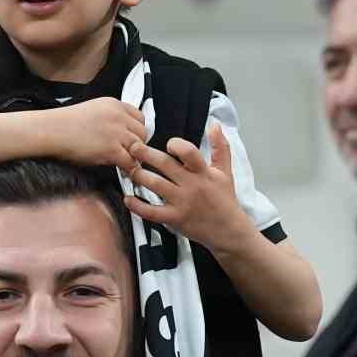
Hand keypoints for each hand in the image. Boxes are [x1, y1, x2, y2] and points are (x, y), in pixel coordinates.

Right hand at [49, 97, 146, 170]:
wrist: (51, 130)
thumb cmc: (64, 124)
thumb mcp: (92, 111)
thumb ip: (110, 117)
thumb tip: (121, 132)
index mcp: (113, 104)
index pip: (140, 117)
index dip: (137, 130)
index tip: (133, 138)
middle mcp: (118, 116)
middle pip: (142, 132)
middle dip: (138, 144)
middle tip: (129, 153)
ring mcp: (116, 132)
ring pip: (139, 147)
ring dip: (134, 157)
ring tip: (126, 162)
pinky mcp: (111, 148)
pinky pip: (130, 161)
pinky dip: (129, 169)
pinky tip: (124, 170)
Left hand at [123, 124, 253, 254]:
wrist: (228, 231)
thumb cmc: (224, 199)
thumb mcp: (225, 171)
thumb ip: (221, 147)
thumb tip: (215, 125)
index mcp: (203, 172)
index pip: (189, 152)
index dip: (176, 145)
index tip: (168, 143)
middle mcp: (191, 186)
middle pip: (165, 165)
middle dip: (146, 154)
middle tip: (132, 146)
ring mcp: (182, 203)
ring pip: (155, 185)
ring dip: (139, 176)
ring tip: (130, 169)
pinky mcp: (174, 219)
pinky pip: (152, 212)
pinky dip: (137, 205)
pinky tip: (128, 198)